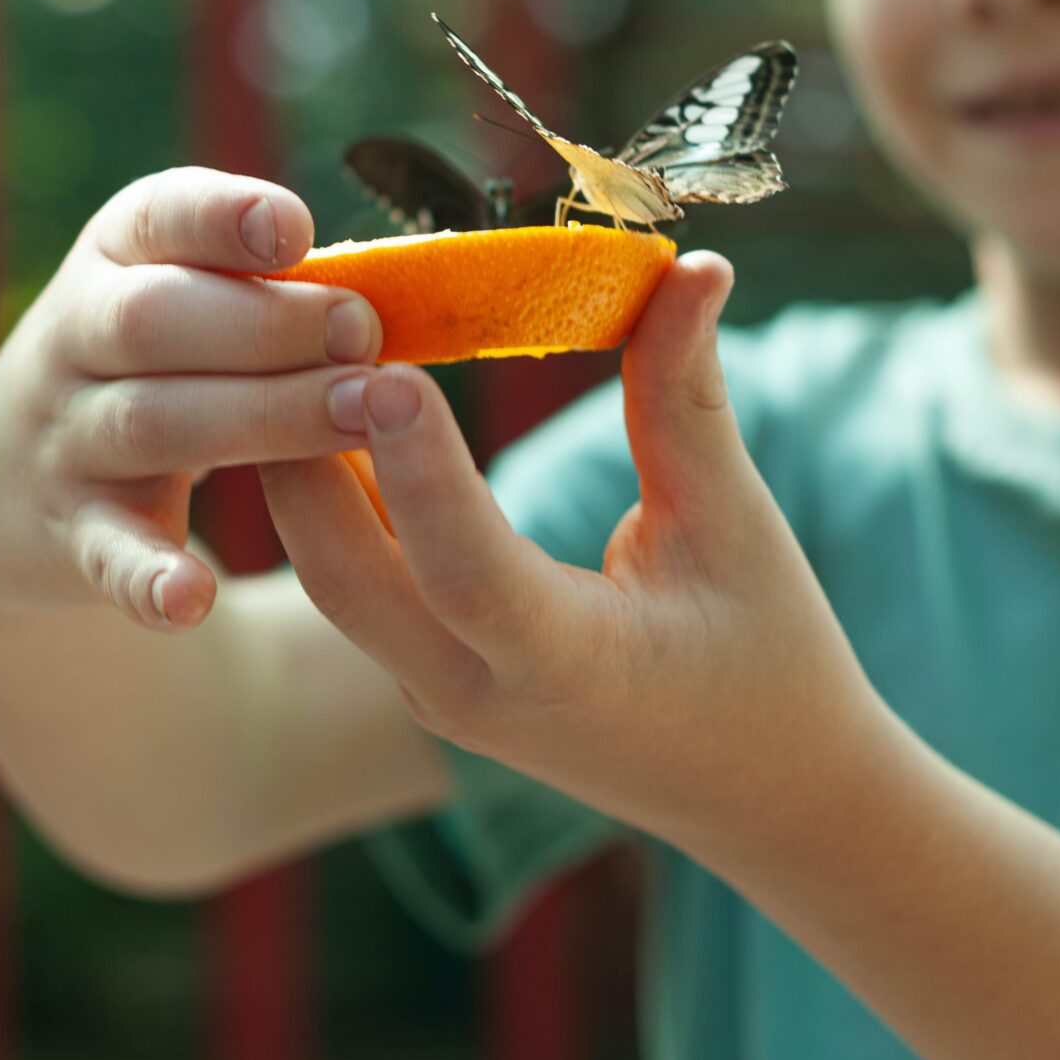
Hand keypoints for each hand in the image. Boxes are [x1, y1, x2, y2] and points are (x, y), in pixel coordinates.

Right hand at [0, 168, 382, 632]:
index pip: (157, 216)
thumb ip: (265, 284)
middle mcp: (76, 335)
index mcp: (115, 257)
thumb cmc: (149, 362)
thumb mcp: (180, 294)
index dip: (222, 218)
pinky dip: (147, 577)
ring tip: (358, 416)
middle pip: (155, 320)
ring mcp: (66, 437)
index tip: (296, 231)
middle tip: (364, 335)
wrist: (6, 482)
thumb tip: (398, 287)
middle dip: (266, 324)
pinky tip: (195, 600)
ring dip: (259, 418)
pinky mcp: (68, 534)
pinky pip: (105, 554)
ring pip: (151, 422)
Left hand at [258, 252, 892, 863]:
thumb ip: (686, 399)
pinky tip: (320, 399)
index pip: (468, 572)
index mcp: (570, 668)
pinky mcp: (424, 677)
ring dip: (299, 467)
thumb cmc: (768, 656)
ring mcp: (437, 695)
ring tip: (290, 342)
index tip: (388, 370)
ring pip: (331, 577)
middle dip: (303, 455)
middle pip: (346, 578)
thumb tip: (691, 264)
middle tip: (301, 327)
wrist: (764, 794)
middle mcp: (477, 694)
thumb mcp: (734, 527)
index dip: (421, 472)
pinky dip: (329, 494)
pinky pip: (352, 582)